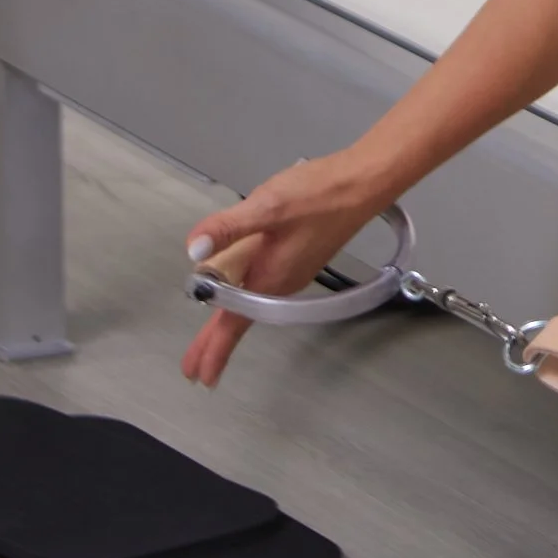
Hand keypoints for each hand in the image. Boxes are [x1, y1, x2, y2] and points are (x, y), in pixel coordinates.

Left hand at [179, 153, 388, 387]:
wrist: (364, 183)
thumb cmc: (320, 194)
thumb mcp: (267, 206)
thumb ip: (227, 228)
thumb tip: (194, 251)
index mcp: (270, 276)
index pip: (234, 321)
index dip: (212, 348)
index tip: (196, 375)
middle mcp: (281, 281)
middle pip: (241, 317)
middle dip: (215, 343)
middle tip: (193, 370)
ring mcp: (291, 270)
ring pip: (250, 299)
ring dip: (228, 319)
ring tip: (209, 335)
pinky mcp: (297, 256)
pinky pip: (261, 282)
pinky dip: (242, 292)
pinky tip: (235, 283)